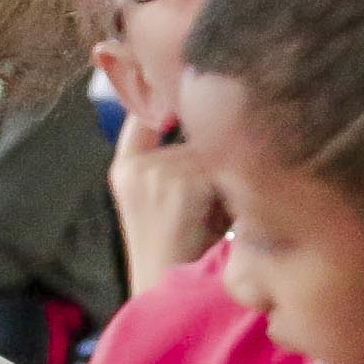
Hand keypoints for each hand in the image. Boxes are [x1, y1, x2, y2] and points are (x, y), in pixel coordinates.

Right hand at [104, 88, 222, 296]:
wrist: (166, 296)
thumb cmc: (181, 257)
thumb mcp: (174, 205)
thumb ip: (182, 167)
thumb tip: (224, 124)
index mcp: (127, 169)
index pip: (142, 112)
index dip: (154, 86)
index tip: (164, 68)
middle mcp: (137, 166)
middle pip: (198, 138)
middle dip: (219, 164)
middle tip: (218, 209)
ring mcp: (155, 172)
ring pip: (216, 156)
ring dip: (232, 182)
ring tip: (221, 221)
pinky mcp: (177, 182)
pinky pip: (227, 171)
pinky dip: (236, 194)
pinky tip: (225, 222)